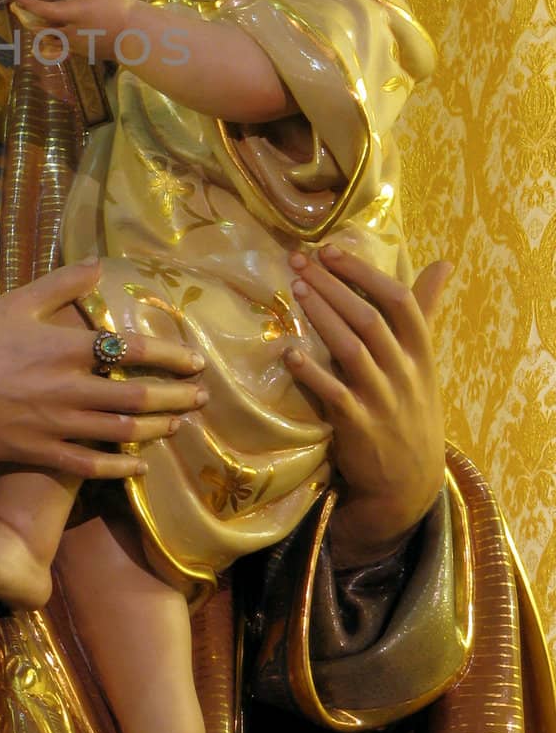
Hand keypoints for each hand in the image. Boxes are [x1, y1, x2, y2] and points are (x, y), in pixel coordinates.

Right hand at [0, 259, 206, 477]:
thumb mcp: (13, 302)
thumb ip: (60, 284)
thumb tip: (100, 265)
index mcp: (62, 347)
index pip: (130, 351)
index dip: (170, 357)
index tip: (196, 361)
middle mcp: (66, 388)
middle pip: (136, 397)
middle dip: (176, 397)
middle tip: (202, 397)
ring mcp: (54, 425)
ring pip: (120, 433)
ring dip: (157, 430)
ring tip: (179, 424)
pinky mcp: (37, 453)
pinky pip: (88, 466)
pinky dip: (119, 468)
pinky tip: (139, 468)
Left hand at [15, 0, 139, 61]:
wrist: (136, 34)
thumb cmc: (119, 7)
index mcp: (72, 13)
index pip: (44, 10)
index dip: (29, 5)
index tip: (18, 0)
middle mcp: (69, 32)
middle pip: (41, 30)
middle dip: (30, 22)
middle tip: (22, 14)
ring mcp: (76, 45)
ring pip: (51, 41)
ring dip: (43, 34)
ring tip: (37, 26)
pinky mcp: (84, 53)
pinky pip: (64, 48)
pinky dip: (57, 42)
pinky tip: (58, 37)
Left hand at [284, 246, 451, 568]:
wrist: (408, 483)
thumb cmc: (410, 408)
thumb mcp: (424, 361)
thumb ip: (425, 310)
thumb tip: (443, 263)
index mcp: (420, 353)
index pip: (401, 302)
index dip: (365, 273)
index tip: (330, 249)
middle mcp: (404, 373)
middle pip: (370, 319)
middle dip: (333, 285)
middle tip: (299, 260)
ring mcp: (381, 400)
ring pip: (352, 350)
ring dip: (322, 316)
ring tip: (295, 288)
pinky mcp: (357, 426)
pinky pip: (333, 394)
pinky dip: (310, 372)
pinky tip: (288, 353)